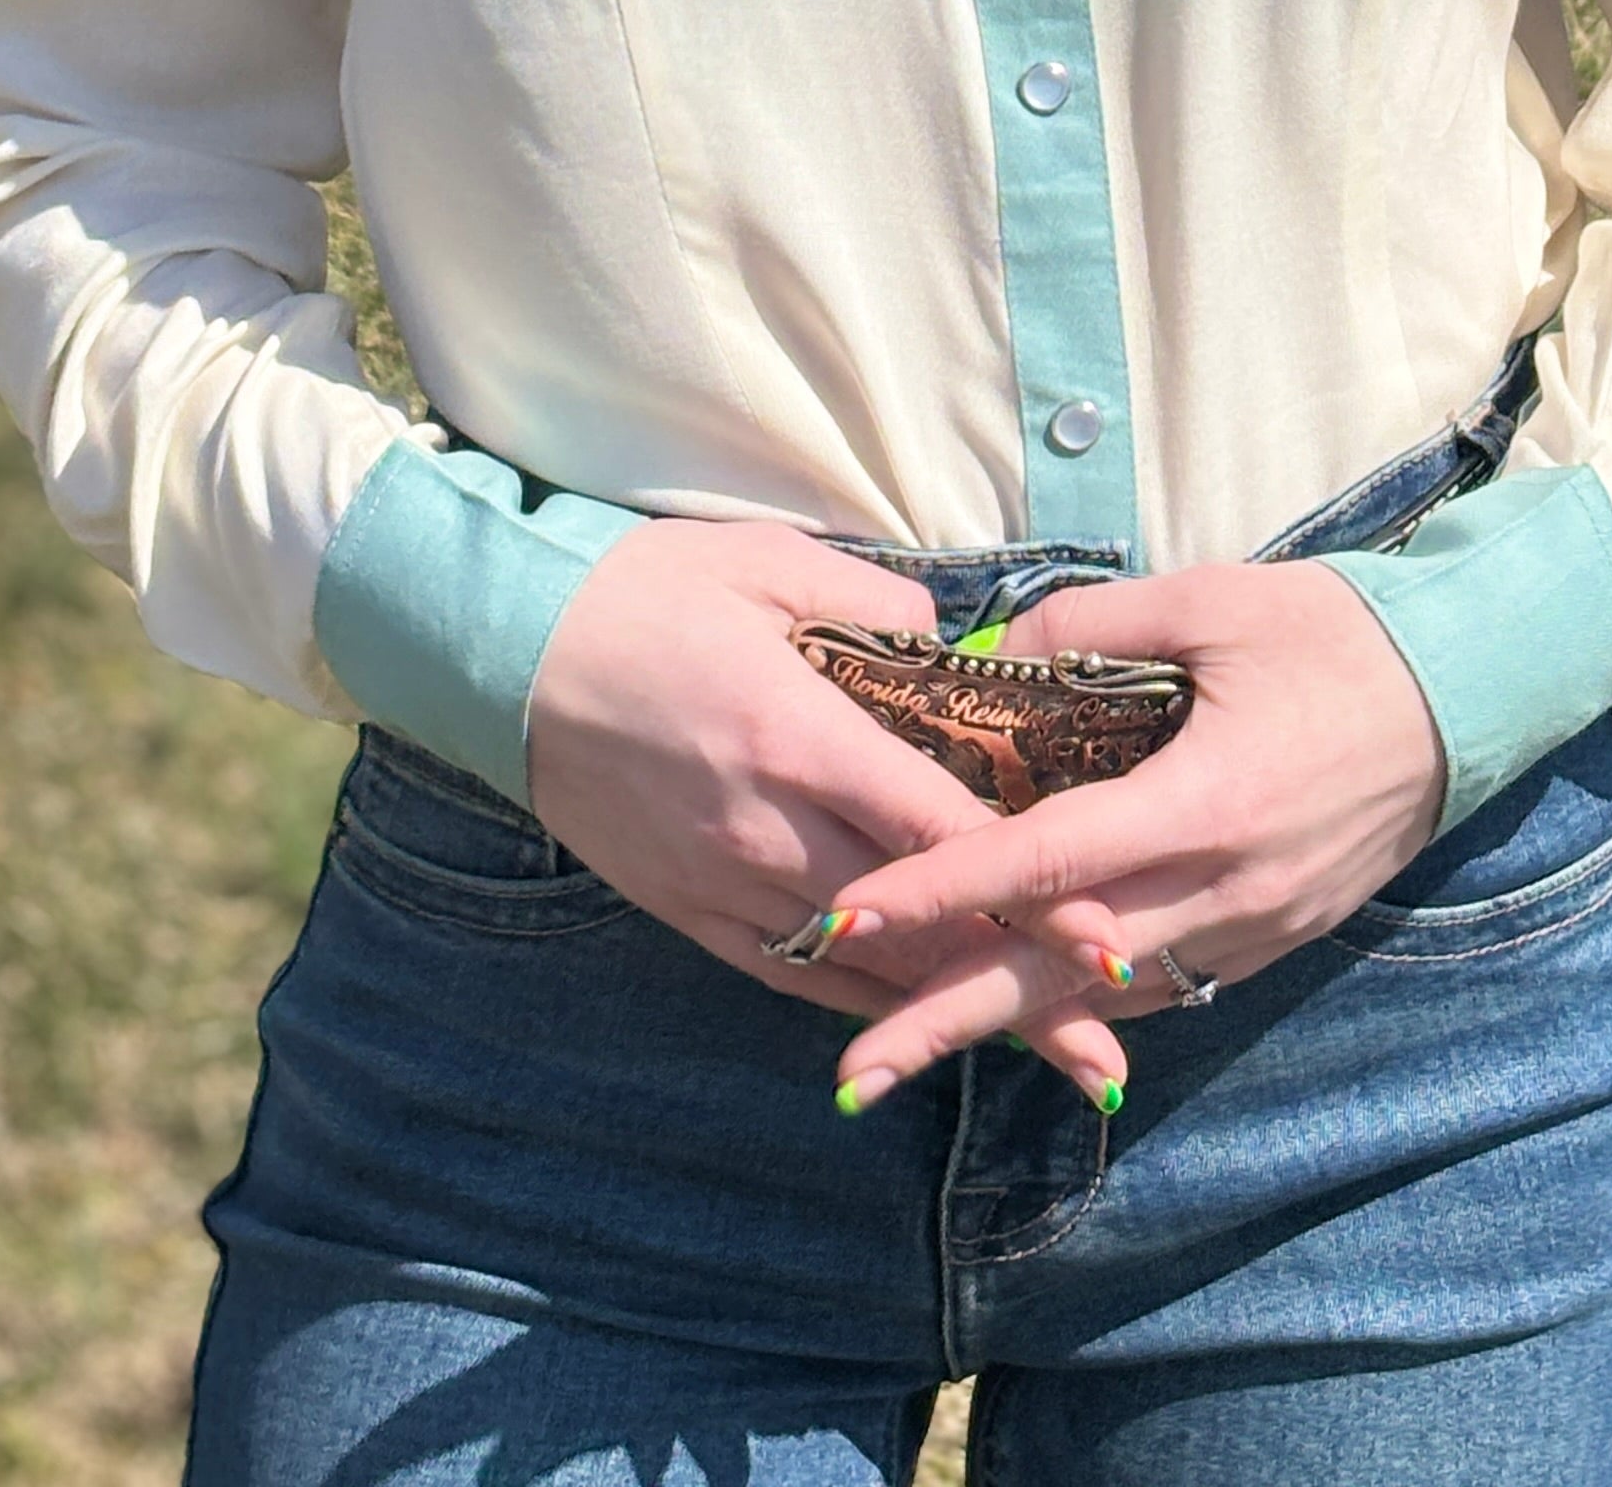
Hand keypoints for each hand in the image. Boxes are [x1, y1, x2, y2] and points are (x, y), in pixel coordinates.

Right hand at [523, 518, 1129, 1095]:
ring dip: (947, 1008)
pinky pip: (787, 974)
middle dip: (1015, 983)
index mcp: (798, 739)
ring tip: (1035, 1047)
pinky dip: (858, 995)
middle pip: (914, 930)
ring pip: (857, 968)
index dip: (1032, 893)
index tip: (1107, 937)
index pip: (939, 837)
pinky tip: (914, 1015)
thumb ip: (874, 603)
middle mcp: (767, 831)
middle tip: (1106, 1032)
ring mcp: (722, 882)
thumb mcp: (765, 564)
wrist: (503, 650)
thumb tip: (950, 638)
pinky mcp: (686, 909)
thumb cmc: (640, 591)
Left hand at [814, 560, 1446, 1107]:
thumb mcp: (1211, 599)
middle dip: (951, 1021)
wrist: (1468, 692)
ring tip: (910, 1042)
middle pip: (1063, 972)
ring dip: (1012, 1020)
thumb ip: (1092, 627)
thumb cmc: (1336, 633)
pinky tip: (1027, 998)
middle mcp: (1225, 889)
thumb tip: (991, 652)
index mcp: (1205, 802)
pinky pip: (1167, 981)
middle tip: (852, 1074)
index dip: (944, 891)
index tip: (852, 915)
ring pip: (1112, 993)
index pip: (1047, 863)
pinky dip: (1090, 994)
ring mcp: (1255, 927)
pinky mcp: (1275, 937)